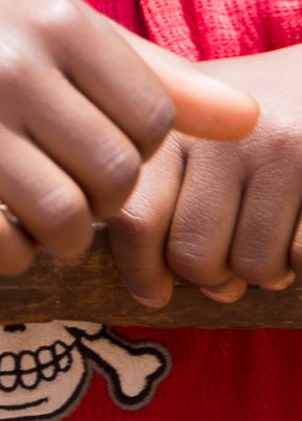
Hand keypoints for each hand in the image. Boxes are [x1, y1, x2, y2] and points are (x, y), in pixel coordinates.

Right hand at [0, 0, 257, 274]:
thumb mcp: (54, 31)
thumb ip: (157, 76)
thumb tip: (253, 122)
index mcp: (55, 19)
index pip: (153, 126)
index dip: (133, 153)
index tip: (88, 142)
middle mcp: (6, 61)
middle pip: (113, 180)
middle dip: (99, 200)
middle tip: (61, 184)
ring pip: (61, 221)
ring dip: (61, 239)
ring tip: (36, 215)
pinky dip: (10, 256)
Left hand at [109, 44, 301, 308]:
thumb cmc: (240, 133)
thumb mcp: (185, 140)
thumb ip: (154, 196)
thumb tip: (149, 291)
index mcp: (165, 128)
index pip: (135, 222)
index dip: (142, 271)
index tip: (153, 289)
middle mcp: (215, 135)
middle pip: (193, 258)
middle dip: (209, 276)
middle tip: (223, 255)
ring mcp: (276, 148)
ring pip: (253, 269)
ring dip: (259, 273)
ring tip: (262, 240)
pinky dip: (299, 266)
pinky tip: (294, 234)